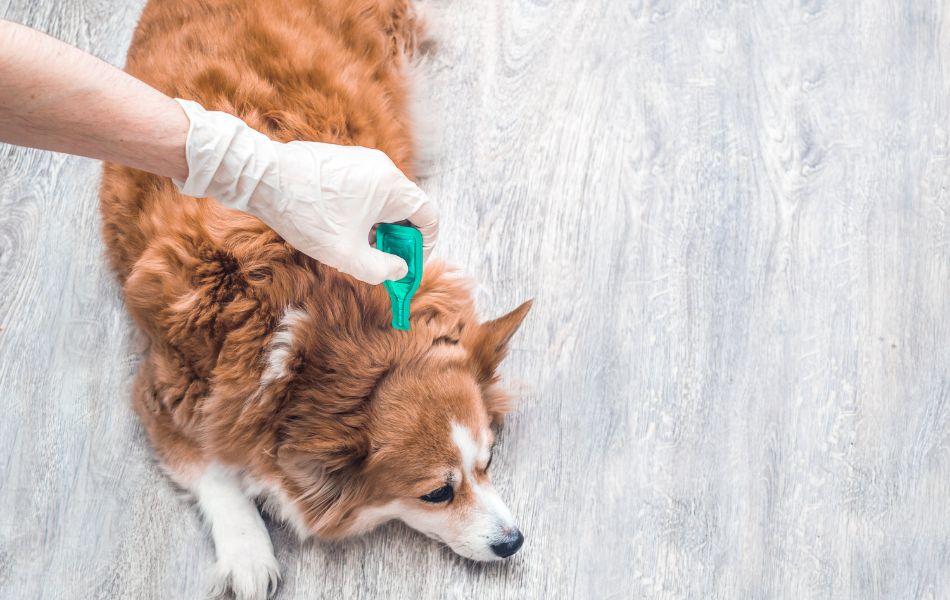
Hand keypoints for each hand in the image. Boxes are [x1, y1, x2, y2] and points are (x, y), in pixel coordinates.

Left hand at [172, 99, 437, 284]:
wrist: (262, 178)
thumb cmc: (305, 214)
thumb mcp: (346, 255)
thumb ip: (380, 269)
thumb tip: (400, 271)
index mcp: (391, 187)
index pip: (430, 216)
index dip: (424, 246)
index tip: (408, 265)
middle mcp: (383, 168)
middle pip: (409, 208)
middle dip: (400, 239)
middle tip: (384, 262)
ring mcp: (363, 161)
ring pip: (387, 200)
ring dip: (381, 227)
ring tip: (360, 248)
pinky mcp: (345, 160)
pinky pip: (369, 190)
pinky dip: (366, 212)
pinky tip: (343, 228)